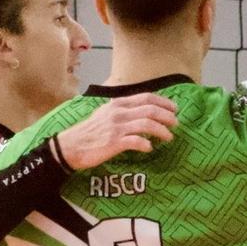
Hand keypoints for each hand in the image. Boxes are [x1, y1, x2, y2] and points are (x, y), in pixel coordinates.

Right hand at [57, 93, 177, 169]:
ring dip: (162, 131)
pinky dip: (146, 145)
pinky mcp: (113, 142)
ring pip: (147, 124)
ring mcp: (116, 127)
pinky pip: (136, 141)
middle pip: (150, 109)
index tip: (174, 109)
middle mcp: (118, 112)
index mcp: (118, 103)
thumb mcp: (105, 114)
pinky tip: (150, 148)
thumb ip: (123, 111)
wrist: (70, 146)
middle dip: (167, 116)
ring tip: (169, 137)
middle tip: (176, 124)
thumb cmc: (90, 132)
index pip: (146, 97)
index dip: (163, 102)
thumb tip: (143, 111)